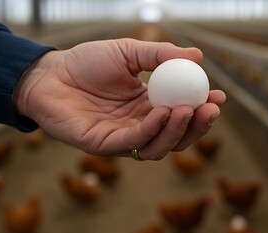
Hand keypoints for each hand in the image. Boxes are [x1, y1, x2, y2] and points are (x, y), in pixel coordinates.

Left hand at [14, 38, 225, 159]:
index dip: (202, 109)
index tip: (218, 96)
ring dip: (178, 131)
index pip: (182, 114)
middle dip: (197, 126)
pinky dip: (151, 130)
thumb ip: (160, 55)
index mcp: (149, 105)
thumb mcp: (129, 51)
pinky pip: (134, 142)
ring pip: (159, 145)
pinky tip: (161, 112)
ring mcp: (124, 138)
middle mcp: (140, 125)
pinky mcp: (105, 146)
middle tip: (210, 108)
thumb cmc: (86, 62)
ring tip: (188, 109)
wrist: (49, 73)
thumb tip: (198, 57)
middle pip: (177, 135)